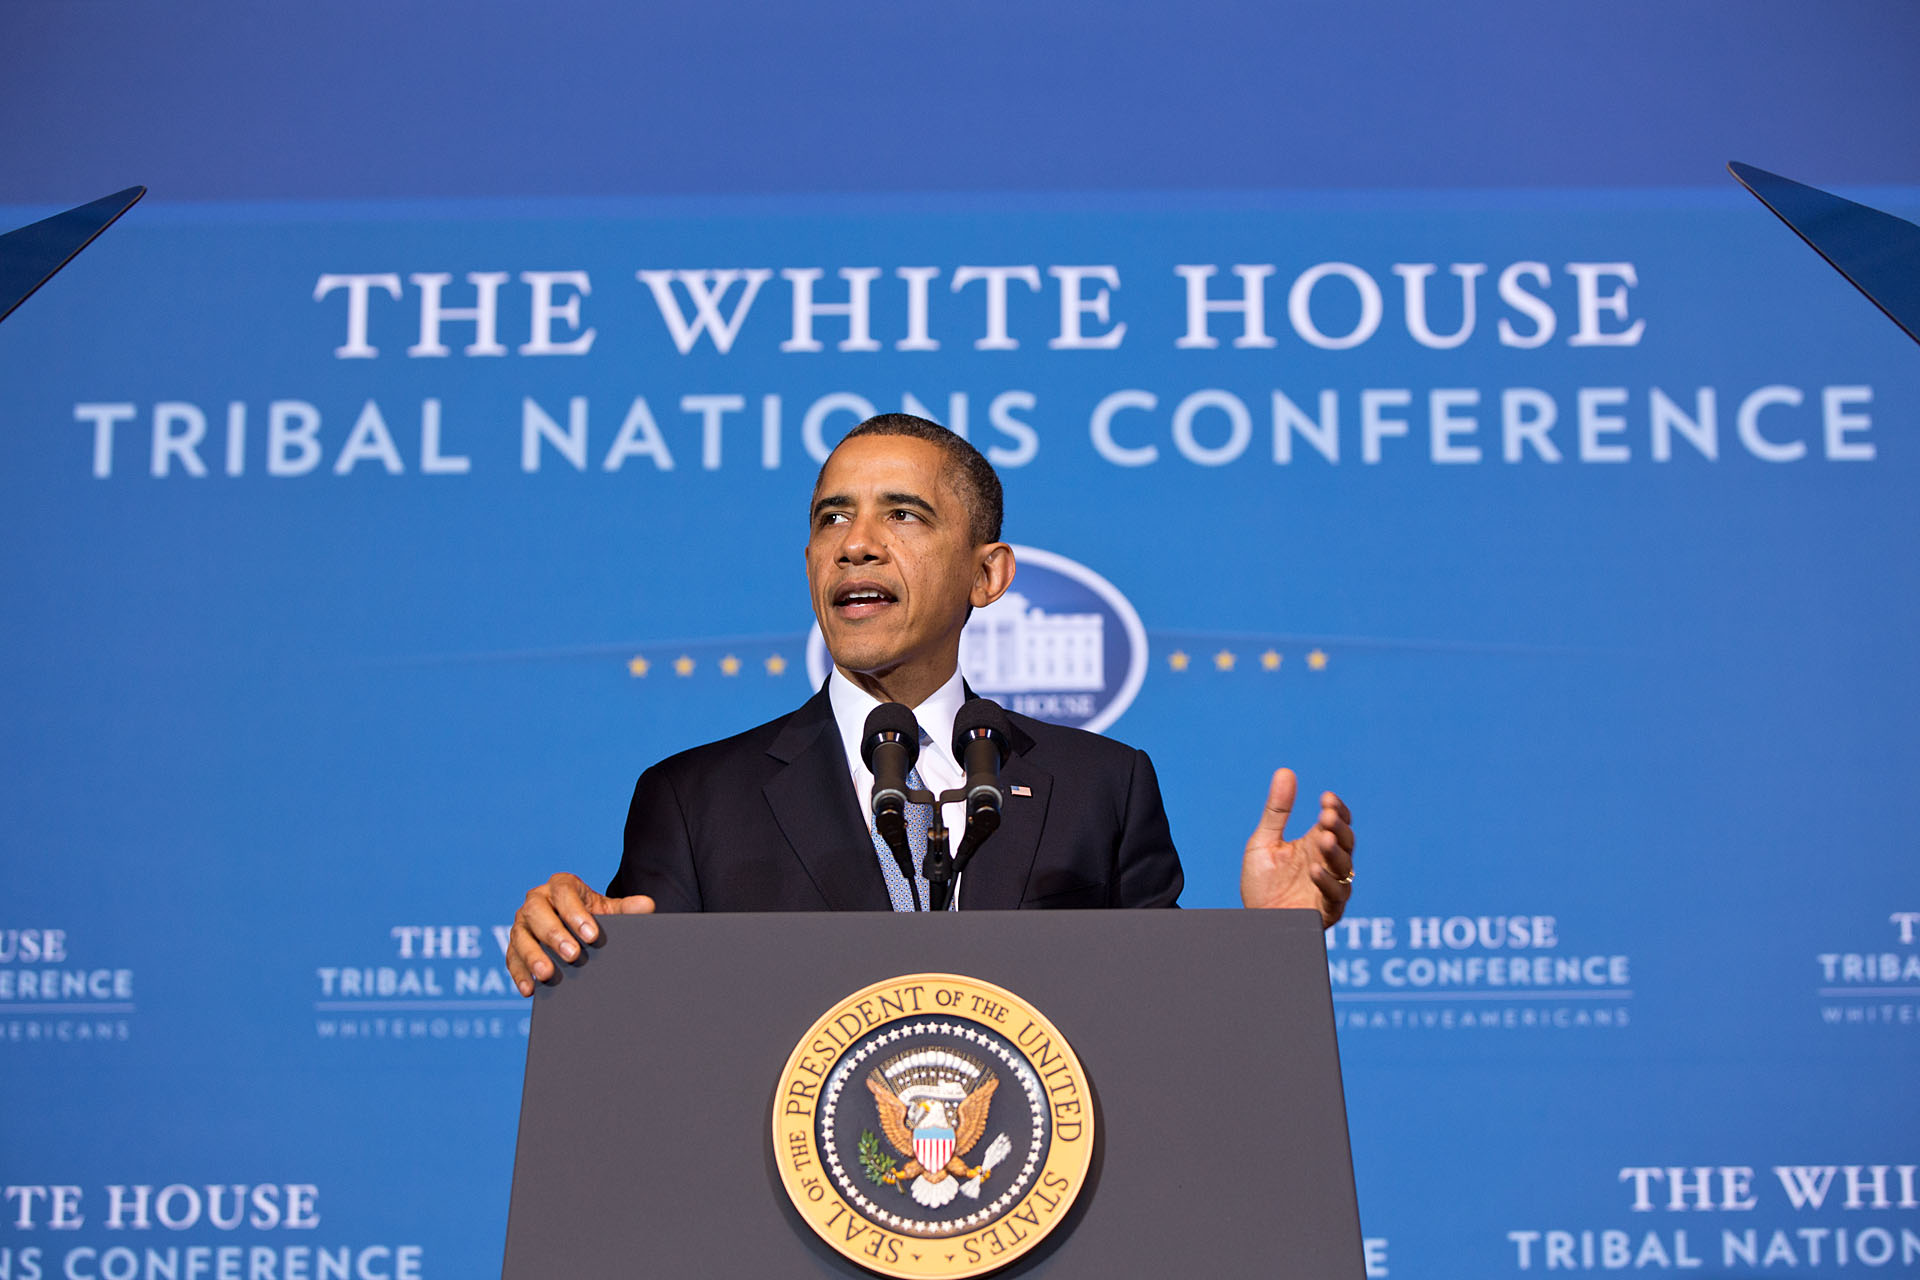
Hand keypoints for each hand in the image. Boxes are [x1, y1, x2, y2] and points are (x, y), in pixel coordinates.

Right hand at [505, 872, 654, 995]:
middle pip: (537, 912)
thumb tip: (648, 905)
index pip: (564, 893)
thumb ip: (626, 908)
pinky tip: (530, 989)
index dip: (576, 913)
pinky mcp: (513, 945)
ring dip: (533, 956)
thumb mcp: (608, 910)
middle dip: (555, 934)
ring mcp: (521, 923)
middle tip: (573, 955)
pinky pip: (511, 958)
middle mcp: (536, 900)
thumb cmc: (591, 915)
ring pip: (520, 936)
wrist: (575, 925)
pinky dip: (520, 974)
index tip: (592, 935)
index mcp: (560, 885)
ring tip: (548, 974)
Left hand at [1239, 768, 1353, 925]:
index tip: (1326, 797)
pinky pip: (1334, 895)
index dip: (1336, 809)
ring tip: (1323, 837)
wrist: (1254, 923)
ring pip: (1345, 867)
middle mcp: (1327, 863)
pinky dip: (1326, 881)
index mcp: (1314, 845)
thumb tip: (1285, 771)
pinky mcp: (1327, 911)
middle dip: (1338, 827)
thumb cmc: (1261, 885)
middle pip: (1345, 841)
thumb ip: (1276, 812)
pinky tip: (1314, 869)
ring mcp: (1329, 886)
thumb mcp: (1264, 843)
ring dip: (1335, 851)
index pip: (1336, 822)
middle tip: (1326, 815)